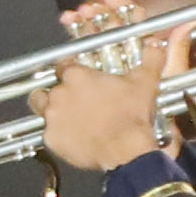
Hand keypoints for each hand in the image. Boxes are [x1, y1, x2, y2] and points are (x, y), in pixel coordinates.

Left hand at [32, 42, 162, 174]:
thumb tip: (156, 45)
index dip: (71, 71)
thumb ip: (150, 59)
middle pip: (49, 86)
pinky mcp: (50, 138)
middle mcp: (59, 93)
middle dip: (59, 91)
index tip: (79, 78)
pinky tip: (71, 136)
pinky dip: (57, 134)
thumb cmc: (132, 115)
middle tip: (75, 100)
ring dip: (49, 108)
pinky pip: (47, 133)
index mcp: (77, 75)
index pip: (63, 66)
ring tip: (66, 115)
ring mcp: (51, 116)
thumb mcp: (146, 82)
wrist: (126, 151)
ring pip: (40, 106)